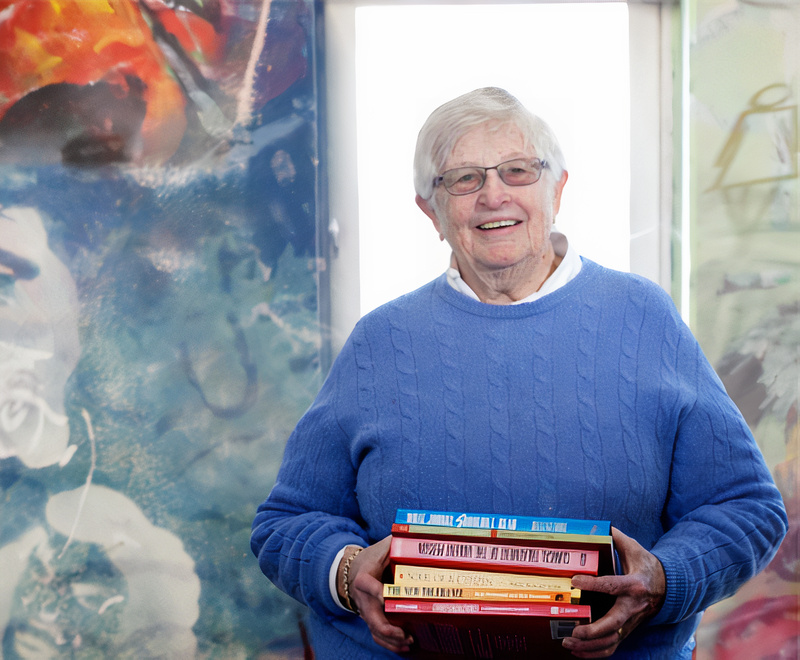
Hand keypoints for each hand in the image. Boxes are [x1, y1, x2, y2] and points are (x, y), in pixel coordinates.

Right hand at [337, 536, 413, 652]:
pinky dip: (389, 643)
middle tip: (405, 631)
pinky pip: (376, 635)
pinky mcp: (370, 619)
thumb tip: (414, 533)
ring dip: (391, 639)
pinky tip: (403, 646)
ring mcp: (365, 611)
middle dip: (388, 627)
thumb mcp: (380, 548)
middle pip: (371, 616)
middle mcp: (363, 598)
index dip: (376, 591)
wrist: (350, 572)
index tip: (386, 596)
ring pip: (374, 630)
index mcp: (364, 577)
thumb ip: (395, 542)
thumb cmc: (369, 559)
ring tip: (409, 641)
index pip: (366, 584)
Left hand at [561, 527, 665, 657]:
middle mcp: (633, 607)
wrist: (668, 587)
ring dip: (590, 646)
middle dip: (593, 630)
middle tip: (574, 630)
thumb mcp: (634, 548)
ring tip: (569, 643)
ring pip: (612, 640)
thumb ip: (615, 537)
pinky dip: (595, 653)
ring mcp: (631, 622)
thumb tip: (599, 525)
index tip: (574, 580)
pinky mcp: (628, 630)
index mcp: (634, 584)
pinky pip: (613, 647)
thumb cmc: (646, 566)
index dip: (592, 583)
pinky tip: (578, 651)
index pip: (611, 585)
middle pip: (614, 623)